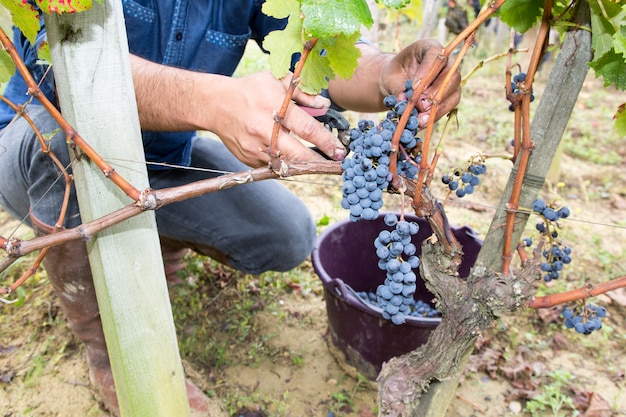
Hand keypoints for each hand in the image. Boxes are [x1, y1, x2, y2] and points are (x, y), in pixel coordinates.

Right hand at [210, 71, 345, 167]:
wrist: (215, 104)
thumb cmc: (250, 90)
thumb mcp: (276, 81)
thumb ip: (303, 93)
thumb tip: (325, 105)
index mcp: (273, 106)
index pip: (306, 129)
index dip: (326, 142)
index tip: (339, 150)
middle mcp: (263, 129)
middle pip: (297, 154)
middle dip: (319, 161)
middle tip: (334, 163)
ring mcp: (254, 147)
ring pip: (286, 164)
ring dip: (303, 165)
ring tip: (316, 161)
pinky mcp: (248, 159)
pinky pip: (272, 166)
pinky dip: (284, 163)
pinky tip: (291, 157)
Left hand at [380, 39, 460, 127]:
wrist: (396, 83)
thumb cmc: (395, 74)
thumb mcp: (392, 77)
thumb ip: (399, 87)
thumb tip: (404, 101)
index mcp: (431, 48)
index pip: (436, 56)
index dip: (427, 72)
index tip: (413, 87)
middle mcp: (447, 62)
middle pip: (451, 76)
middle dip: (435, 93)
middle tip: (420, 106)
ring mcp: (451, 80)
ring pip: (453, 94)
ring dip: (437, 108)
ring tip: (421, 119)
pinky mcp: (450, 96)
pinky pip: (449, 107)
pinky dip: (435, 116)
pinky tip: (423, 123)